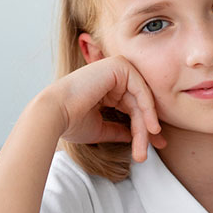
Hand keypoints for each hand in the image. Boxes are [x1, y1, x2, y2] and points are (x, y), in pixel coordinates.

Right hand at [47, 56, 165, 161]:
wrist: (54, 115)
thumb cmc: (71, 123)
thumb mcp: (100, 129)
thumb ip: (118, 130)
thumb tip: (134, 137)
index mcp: (106, 88)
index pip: (132, 107)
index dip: (144, 127)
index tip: (155, 145)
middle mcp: (111, 76)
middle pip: (138, 104)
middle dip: (148, 127)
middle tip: (158, 146)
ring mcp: (115, 68)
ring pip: (141, 99)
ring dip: (147, 123)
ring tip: (150, 144)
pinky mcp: (118, 66)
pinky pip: (141, 89)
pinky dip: (148, 109)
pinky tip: (151, 128)